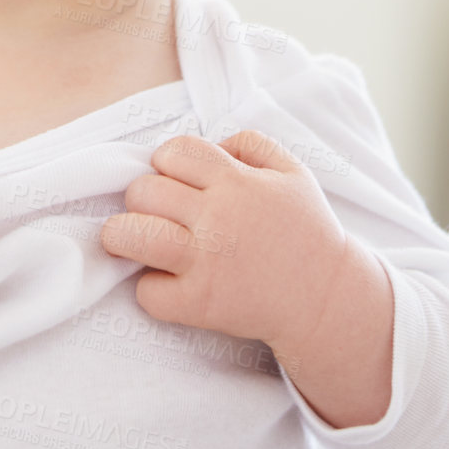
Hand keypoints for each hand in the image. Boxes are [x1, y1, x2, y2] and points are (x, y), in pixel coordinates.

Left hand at [99, 129, 347, 347]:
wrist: (327, 299)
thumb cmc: (306, 232)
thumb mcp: (292, 172)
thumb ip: (250, 144)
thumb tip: (210, 144)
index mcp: (237, 182)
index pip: (174, 151)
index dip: (166, 161)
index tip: (173, 179)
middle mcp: (218, 217)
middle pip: (143, 191)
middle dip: (142, 197)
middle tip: (155, 212)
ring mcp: (207, 262)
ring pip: (131, 235)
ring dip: (121, 235)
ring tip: (129, 239)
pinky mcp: (202, 304)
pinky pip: (148, 291)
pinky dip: (149, 289)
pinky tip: (165, 283)